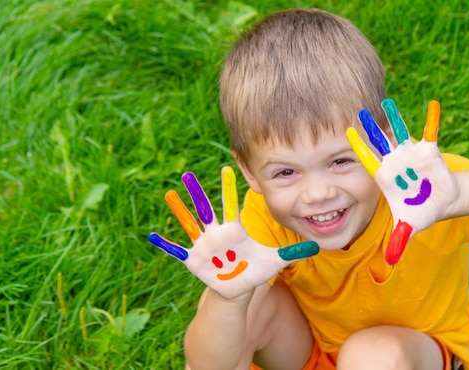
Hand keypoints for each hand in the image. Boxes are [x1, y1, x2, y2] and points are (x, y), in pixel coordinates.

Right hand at [148, 167, 318, 298]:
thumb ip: (294, 252)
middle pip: (207, 208)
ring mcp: (204, 245)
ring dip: (179, 210)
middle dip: (198, 191)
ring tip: (169, 195)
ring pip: (191, 223)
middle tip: (187, 174)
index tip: (227, 166)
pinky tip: (151, 236)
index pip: (231, 203)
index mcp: (235, 229)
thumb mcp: (275, 260)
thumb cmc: (255, 270)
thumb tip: (317, 247)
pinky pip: (177, 250)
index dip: (229, 187)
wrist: (238, 286)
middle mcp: (217, 232)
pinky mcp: (194, 259)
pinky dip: (165, 244)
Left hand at [346, 99, 458, 264]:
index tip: (346, 134)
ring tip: (386, 102)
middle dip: (369, 129)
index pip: (366, 161)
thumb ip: (399, 240)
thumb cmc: (420, 212)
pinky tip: (432, 105)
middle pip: (379, 143)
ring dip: (394, 118)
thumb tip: (391, 261)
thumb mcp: (408, 227)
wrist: (441, 202)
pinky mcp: (429, 151)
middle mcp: (394, 162)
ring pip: (400, 133)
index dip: (357, 149)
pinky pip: (430, 132)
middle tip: (358, 113)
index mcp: (384, 177)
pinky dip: (432, 119)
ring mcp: (410, 155)